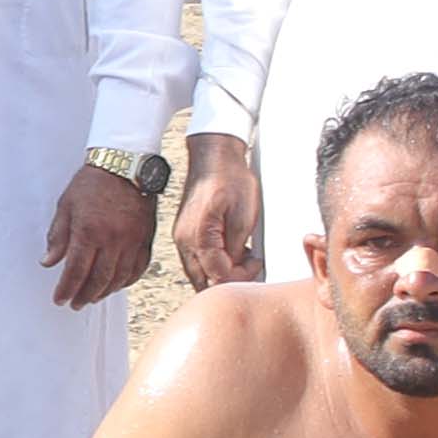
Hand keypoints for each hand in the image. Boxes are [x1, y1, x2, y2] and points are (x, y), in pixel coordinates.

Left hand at [43, 162, 156, 309]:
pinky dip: (126, 281)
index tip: (59, 300)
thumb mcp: (66, 206)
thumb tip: (48, 263)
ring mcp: (132, 241)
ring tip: (92, 297)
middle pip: (99, 280)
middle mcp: (113, 240)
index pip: (76, 271)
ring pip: (119, 277)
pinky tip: (116, 284)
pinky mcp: (146, 238)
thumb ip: (57, 237)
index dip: (66, 289)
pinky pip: (138, 268)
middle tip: (75, 304)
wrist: (125, 164)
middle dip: (84, 296)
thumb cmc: (92, 183)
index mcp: (89, 232)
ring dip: (105, 292)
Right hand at [171, 138, 262, 289]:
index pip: (218, 276)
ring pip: (198, 273)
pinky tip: (228, 251)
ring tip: (241, 257)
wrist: (214, 155)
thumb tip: (236, 266)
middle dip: (228, 280)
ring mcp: (182, 238)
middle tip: (249, 266)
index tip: (256, 262)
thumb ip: (237, 247)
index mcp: (199, 237)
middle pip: (203, 281)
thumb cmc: (229, 177)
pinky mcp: (185, 233)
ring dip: (219, 272)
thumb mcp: (243, 215)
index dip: (241, 276)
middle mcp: (184, 241)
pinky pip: (196, 259)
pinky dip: (212, 262)